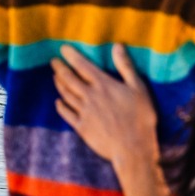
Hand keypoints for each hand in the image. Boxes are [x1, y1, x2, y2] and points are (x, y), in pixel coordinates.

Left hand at [52, 44, 159, 168]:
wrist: (132, 149)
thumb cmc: (140, 118)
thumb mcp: (138, 88)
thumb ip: (126, 66)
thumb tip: (117, 46)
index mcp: (103, 85)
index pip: (82, 66)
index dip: (71, 56)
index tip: (62, 49)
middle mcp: (89, 96)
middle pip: (69, 79)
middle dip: (60, 68)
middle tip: (54, 61)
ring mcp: (84, 112)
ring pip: (66, 94)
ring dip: (59, 84)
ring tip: (55, 77)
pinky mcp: (82, 127)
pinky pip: (67, 114)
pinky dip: (61, 106)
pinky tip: (58, 102)